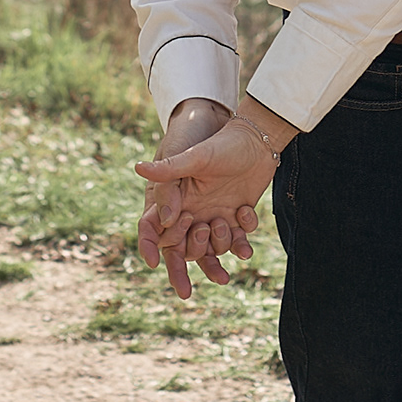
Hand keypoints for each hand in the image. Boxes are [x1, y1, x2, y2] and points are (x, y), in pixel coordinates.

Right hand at [136, 100, 257, 298]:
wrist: (254, 138)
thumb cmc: (218, 142)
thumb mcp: (193, 156)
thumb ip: (168, 174)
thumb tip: (147, 192)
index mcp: (173, 199)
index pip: (153, 229)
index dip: (149, 246)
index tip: (153, 263)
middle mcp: (190, 213)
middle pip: (181, 248)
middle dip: (193, 250)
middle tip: (205, 227)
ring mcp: (214, 217)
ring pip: (211, 250)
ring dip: (219, 243)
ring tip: (225, 222)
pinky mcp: (236, 219)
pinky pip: (237, 242)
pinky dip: (242, 239)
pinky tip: (246, 212)